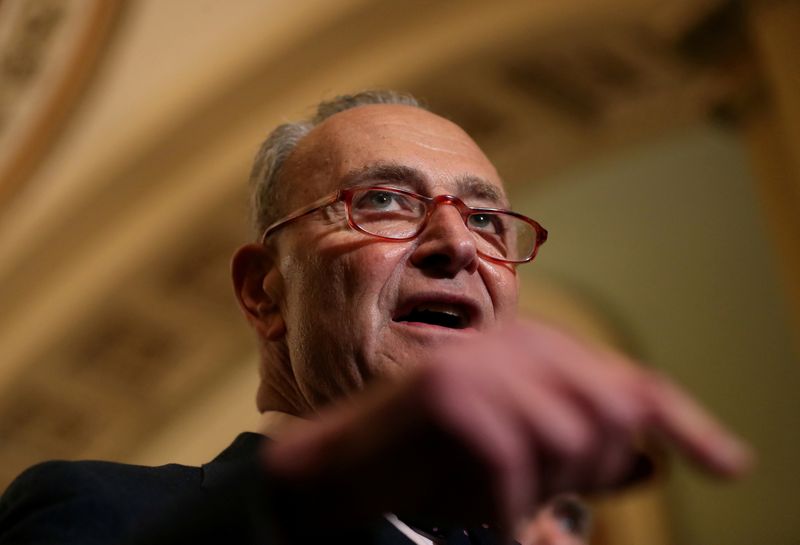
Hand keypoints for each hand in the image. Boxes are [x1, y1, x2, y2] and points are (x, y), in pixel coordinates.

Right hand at [262, 320, 751, 533]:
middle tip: (549, 490)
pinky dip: (503, 514)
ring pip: (568, 442)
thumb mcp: (523, 456)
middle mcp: (513, 343)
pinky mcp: (447, 395)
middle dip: (592, 468)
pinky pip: (513, 471)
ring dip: (538, 490)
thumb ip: (581, 448)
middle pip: (613, 412)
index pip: (632, 384)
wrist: (340, 469)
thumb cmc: (431, 466)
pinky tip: (481, 518)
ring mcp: (479, 363)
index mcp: (534, 349)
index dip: (688, 426)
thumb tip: (650, 458)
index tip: (731, 464)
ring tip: (494, 491)